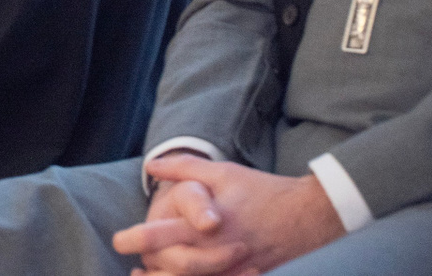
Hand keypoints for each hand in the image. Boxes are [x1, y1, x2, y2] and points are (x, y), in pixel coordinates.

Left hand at [112, 157, 344, 274]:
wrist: (312, 215)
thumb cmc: (263, 191)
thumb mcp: (223, 172)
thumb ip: (184, 168)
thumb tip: (151, 165)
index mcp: (209, 226)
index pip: (162, 236)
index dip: (135, 239)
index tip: (119, 241)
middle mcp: (220, 253)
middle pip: (175, 270)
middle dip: (150, 269)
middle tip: (133, 268)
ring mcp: (237, 271)